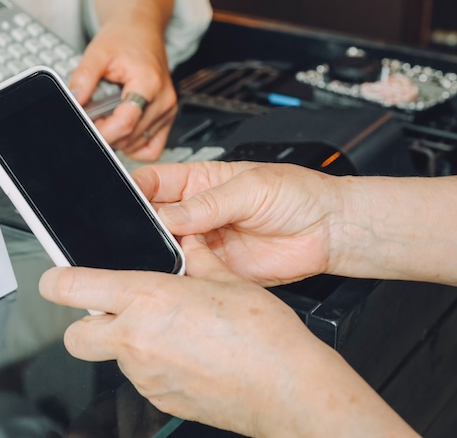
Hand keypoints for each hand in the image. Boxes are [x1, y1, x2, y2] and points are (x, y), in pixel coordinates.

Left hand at [39, 236, 411, 436]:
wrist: (288, 389)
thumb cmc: (263, 337)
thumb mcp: (227, 281)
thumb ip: (197, 259)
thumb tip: (188, 243)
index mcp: (147, 298)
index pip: (72, 287)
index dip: (55, 280)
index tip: (55, 278)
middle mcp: (136, 339)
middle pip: (76, 335)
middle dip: (84, 322)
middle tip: (113, 310)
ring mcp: (144, 374)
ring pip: (112, 356)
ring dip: (128, 342)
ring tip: (170, 331)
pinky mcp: (158, 398)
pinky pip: (140, 376)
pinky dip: (152, 363)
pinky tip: (185, 355)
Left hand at [69, 0, 177, 161]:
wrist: (141, 29)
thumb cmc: (124, 37)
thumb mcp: (97, 52)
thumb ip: (83, 78)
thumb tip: (74, 101)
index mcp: (148, 83)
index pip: (124, 124)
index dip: (101, 132)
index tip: (86, 128)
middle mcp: (163, 100)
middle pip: (129, 137)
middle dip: (105, 132)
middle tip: (92, 115)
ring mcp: (168, 110)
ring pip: (137, 144)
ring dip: (117, 137)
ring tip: (105, 115)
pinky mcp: (167, 116)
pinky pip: (152, 147)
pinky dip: (134, 146)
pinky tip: (120, 129)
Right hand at [132, 161, 340, 285]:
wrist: (330, 231)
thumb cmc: (300, 195)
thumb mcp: (251, 188)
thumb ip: (208, 203)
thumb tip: (168, 215)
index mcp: (199, 181)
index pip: (153, 181)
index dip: (136, 189)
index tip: (126, 200)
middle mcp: (197, 211)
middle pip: (153, 217)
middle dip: (143, 225)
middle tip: (145, 232)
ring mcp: (205, 241)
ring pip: (166, 247)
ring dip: (161, 251)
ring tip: (167, 250)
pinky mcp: (216, 269)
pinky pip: (189, 273)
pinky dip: (182, 275)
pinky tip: (184, 271)